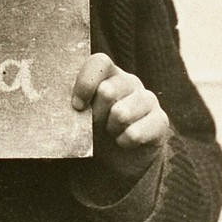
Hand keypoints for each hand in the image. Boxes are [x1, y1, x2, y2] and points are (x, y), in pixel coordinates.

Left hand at [71, 53, 169, 180]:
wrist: (120, 159)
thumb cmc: (94, 130)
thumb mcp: (80, 115)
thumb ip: (72, 105)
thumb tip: (61, 107)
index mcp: (107, 74)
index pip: (99, 62)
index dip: (86, 83)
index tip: (77, 106)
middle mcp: (129, 82)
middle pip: (108, 90)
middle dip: (96, 114)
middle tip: (96, 124)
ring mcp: (147, 99)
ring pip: (122, 112)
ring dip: (111, 129)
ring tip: (111, 132)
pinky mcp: (160, 120)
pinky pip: (137, 132)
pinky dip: (125, 142)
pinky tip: (123, 142)